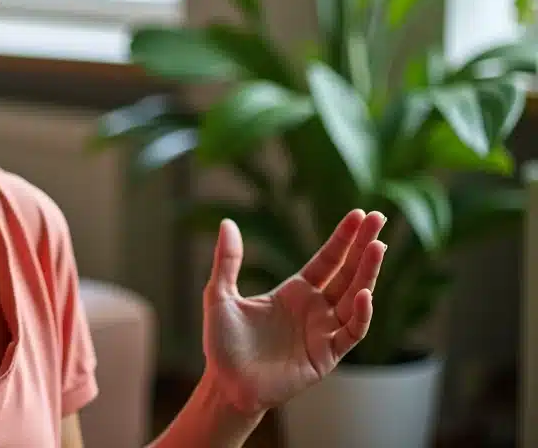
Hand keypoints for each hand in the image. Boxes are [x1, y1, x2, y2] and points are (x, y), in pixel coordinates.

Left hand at [201, 209, 386, 414]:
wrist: (225, 385)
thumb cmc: (223, 343)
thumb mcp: (219, 295)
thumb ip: (227, 260)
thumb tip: (228, 223)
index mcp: (294, 291)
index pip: (327, 260)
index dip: (343, 239)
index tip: (360, 215)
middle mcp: (315, 309)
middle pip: (347, 272)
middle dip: (364, 246)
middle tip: (380, 218)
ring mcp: (323, 331)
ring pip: (355, 298)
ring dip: (367, 274)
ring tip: (377, 247)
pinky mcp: (327, 356)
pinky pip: (351, 332)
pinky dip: (360, 314)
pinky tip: (363, 293)